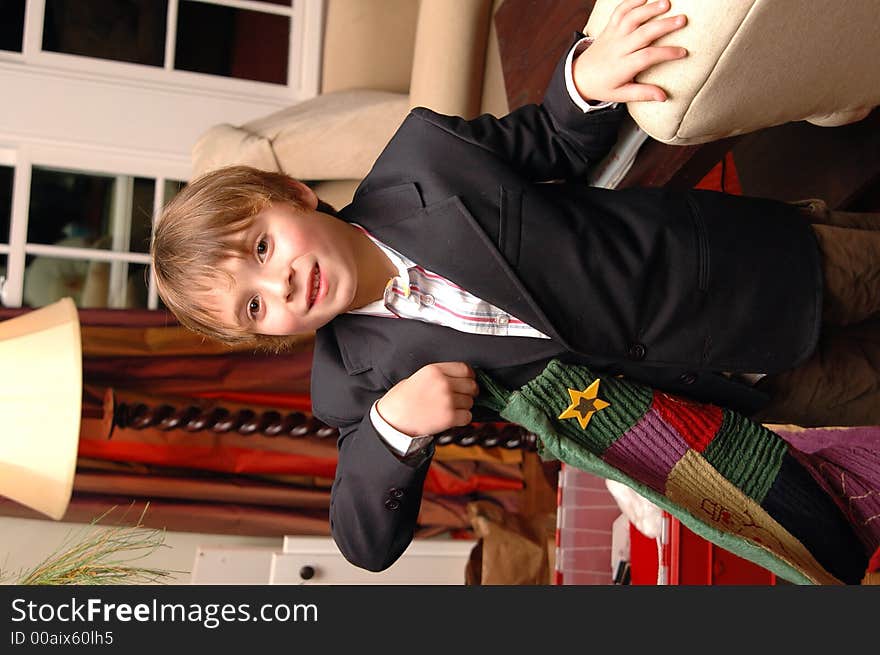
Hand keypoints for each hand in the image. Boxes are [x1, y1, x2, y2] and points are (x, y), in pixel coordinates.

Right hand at [376, 362, 478, 436]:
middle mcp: (443, 383)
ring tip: (451, 408)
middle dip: (469, 392)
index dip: (469, 376)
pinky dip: (463, 418)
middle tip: (463, 396)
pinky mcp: (449, 417)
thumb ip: (437, 376)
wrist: (393, 420)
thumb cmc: (400, 400)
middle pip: (471, 385)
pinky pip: (468, 416)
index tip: (469, 380)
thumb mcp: (417, 377)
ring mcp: (447, 400)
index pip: (465, 369)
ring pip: (470, 402)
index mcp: (434, 370)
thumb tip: (456, 379)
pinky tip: (453, 418)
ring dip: (464, 406)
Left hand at [573, 0, 687, 102]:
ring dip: (649, 9)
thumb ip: (642, 93)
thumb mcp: (621, 95)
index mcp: (622, 67)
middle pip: (642, 33)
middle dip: (663, 25)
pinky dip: (631, 2)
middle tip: (682, 20)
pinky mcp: (609, 27)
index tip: (683, 52)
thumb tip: (663, 96)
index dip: (666, 53)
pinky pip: (619, 11)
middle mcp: (618, 48)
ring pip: (631, 18)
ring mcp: (613, 35)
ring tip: (667, 3)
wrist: (579, 76)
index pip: (647, 57)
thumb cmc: (603, 86)